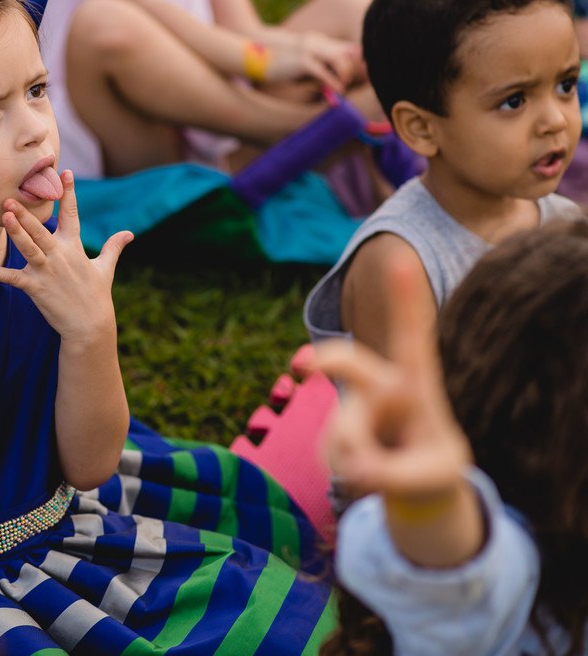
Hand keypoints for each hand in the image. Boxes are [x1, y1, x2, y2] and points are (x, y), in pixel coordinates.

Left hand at [0, 170, 131, 344]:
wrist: (90, 326)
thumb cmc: (96, 296)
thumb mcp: (106, 268)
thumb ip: (113, 247)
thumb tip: (129, 234)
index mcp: (75, 247)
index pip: (71, 215)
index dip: (69, 193)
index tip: (65, 172)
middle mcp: (60, 256)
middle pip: (41, 231)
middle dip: (26, 215)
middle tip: (10, 198)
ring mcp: (47, 272)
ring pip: (28, 248)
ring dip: (16, 233)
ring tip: (5, 216)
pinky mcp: (37, 289)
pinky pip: (14, 278)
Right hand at [268, 32, 360, 92]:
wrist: (255, 58)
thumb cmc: (277, 64)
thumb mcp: (300, 61)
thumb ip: (317, 64)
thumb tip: (334, 78)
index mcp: (317, 40)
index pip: (345, 47)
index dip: (355, 60)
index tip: (357, 75)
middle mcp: (316, 42)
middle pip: (346, 54)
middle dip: (351, 70)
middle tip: (348, 83)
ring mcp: (309, 50)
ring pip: (339, 61)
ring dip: (344, 76)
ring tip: (343, 87)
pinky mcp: (303, 61)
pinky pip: (324, 72)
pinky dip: (333, 82)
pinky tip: (337, 90)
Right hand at [309, 253, 471, 504]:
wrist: (417, 480)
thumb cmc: (432, 466)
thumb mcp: (430, 478)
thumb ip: (392, 474)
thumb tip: (351, 468)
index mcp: (418, 385)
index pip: (411, 337)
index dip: (402, 299)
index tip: (399, 259)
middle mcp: (383, 387)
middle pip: (350, 363)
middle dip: (328, 360)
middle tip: (306, 366)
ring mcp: (356, 406)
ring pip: (343, 432)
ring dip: (356, 463)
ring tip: (381, 475)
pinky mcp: (336, 427)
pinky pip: (329, 451)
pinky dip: (344, 470)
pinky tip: (362, 473)